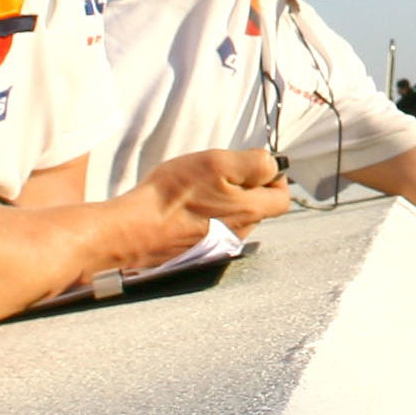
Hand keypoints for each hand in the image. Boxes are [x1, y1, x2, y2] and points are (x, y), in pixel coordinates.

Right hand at [129, 148, 291, 235]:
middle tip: (218, 173)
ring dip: (224, 200)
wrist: (133, 231)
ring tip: (197, 188)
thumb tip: (273, 165)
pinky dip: (206, 214)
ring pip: (234, 217)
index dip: (274, 178)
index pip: (282, 198)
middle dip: (246, 187)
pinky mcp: (198, 251)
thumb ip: (253, 164)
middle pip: (258, 207)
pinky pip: (213, 228)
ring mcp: (218, 245)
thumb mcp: (217, 164)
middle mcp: (239, 234)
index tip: (253, 165)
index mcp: (250, 213)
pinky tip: (185, 206)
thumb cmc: (173, 196)